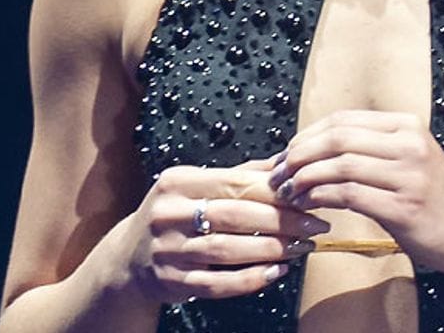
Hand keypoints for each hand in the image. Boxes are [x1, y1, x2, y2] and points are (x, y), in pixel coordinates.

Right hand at [114, 161, 330, 304]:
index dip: (278, 192)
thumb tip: (289, 160)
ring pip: (228, 250)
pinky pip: (217, 283)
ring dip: (272, 250)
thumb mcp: (198, 186)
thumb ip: (243, 174)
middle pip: (236, 215)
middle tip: (316, 226)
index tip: (311, 198)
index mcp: (178, 182)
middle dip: (283, 221)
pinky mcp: (171, 281)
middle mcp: (168, 214)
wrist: (128, 259)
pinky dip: (250, 279)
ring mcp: (167, 250)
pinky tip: (277, 272)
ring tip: (303, 249)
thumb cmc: (177, 215)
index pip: (237, 184)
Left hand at [268, 110, 443, 274]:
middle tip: (278, 174)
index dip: (307, 135)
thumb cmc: (432, 198)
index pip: (344, 120)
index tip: (286, 155)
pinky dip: (320, 198)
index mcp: (408, 126)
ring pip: (339, 165)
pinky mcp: (403, 206)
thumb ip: (372, 147)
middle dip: (299, 155)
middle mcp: (409, 144)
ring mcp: (408, 175)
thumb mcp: (409, 159)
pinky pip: (347, 194)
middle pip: (337, 138)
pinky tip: (307, 205)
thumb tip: (313, 145)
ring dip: (304, 178)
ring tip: (288, 192)